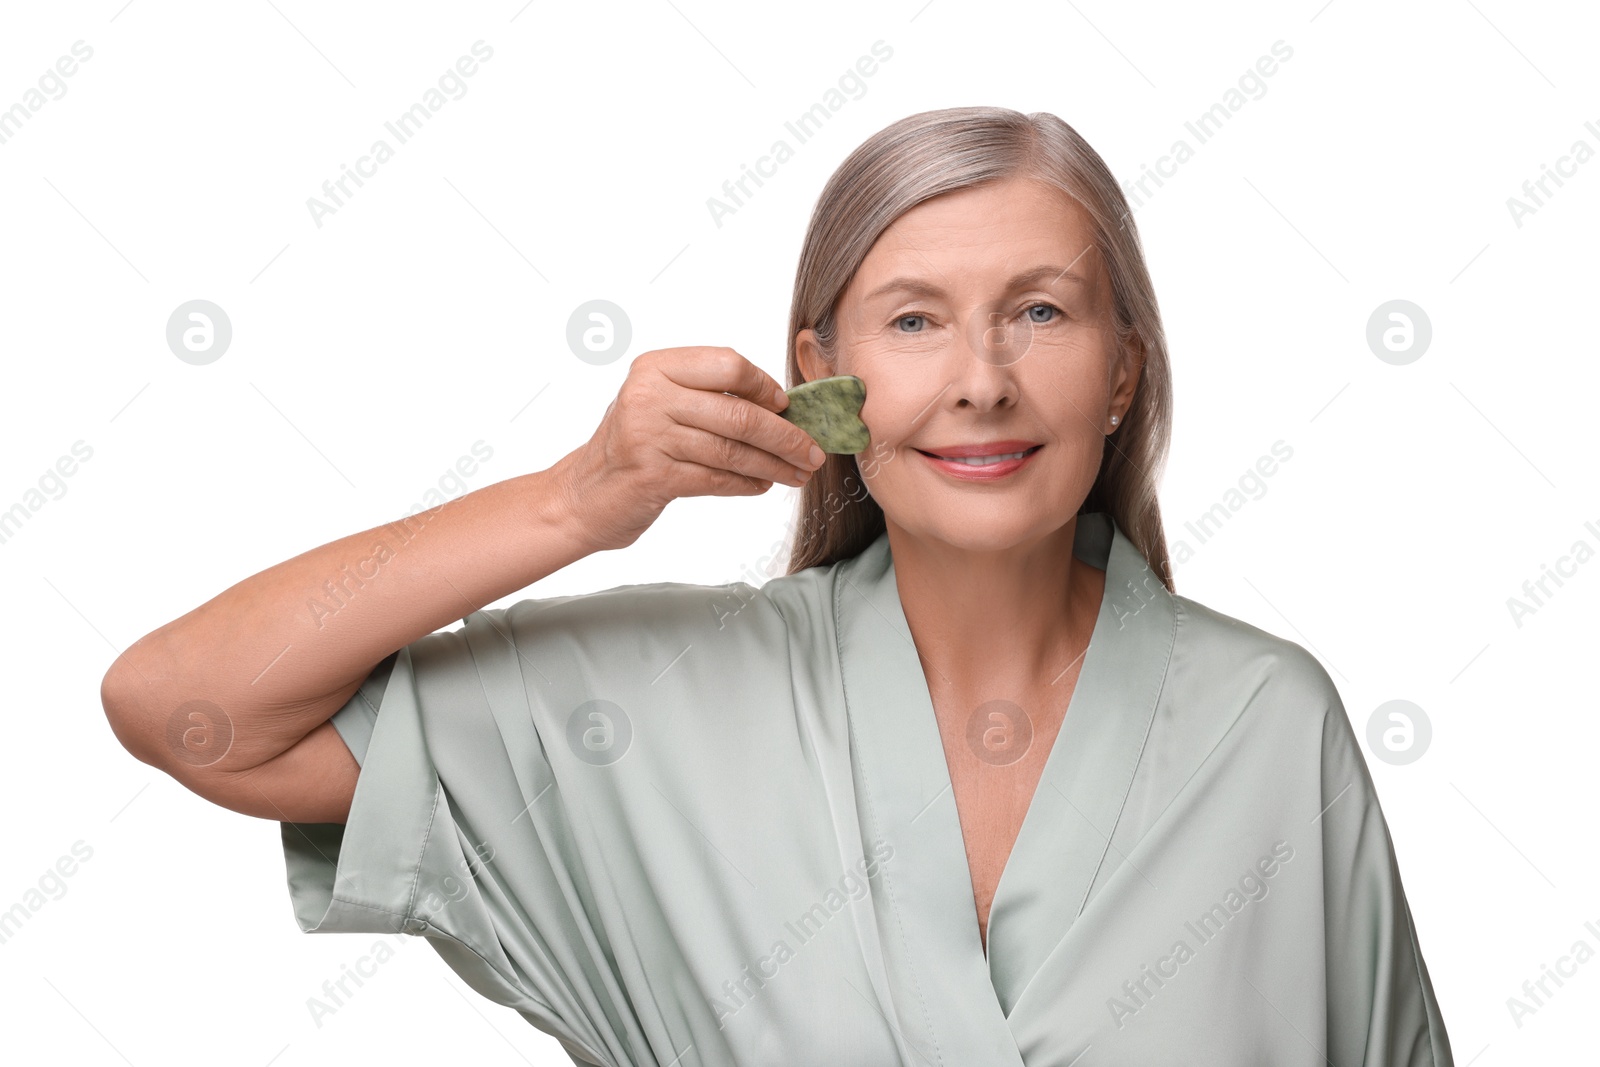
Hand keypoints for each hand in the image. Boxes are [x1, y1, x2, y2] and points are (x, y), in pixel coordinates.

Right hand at [552, 347, 826, 551]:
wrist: (584, 495)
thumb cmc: (634, 447)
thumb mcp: (662, 406)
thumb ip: (708, 398)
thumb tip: (782, 408)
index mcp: (656, 367)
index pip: (728, 364)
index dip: (765, 386)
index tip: (789, 408)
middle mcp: (649, 395)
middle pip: (738, 413)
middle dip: (784, 436)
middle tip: (812, 453)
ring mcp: (649, 435)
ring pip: (732, 450)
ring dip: (773, 466)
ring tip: (798, 474)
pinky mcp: (652, 474)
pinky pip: (716, 478)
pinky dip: (746, 484)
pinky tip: (763, 486)